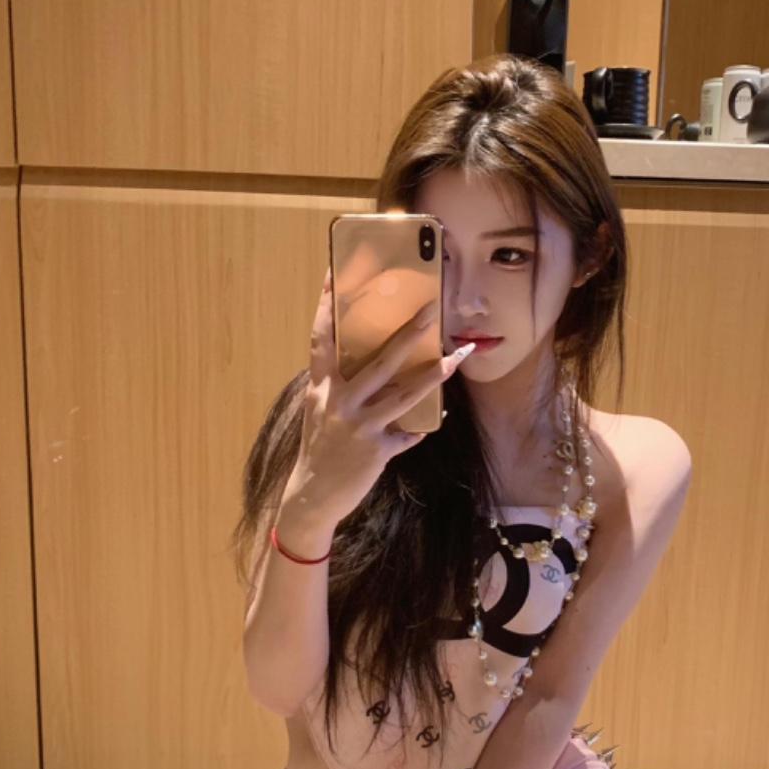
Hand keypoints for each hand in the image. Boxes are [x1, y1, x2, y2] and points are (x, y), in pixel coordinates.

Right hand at [293, 266, 473, 524]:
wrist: (312, 496)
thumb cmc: (321, 448)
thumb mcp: (322, 411)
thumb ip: (342, 387)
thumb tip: (377, 365)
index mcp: (321, 387)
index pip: (322, 337)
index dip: (328, 305)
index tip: (334, 271)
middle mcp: (338, 401)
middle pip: (378, 360)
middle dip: (407, 332)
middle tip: (431, 307)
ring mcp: (357, 425)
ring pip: (403, 394)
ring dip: (433, 374)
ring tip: (456, 355)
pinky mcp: (375, 449)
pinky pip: (408, 433)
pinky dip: (422, 426)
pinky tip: (440, 416)